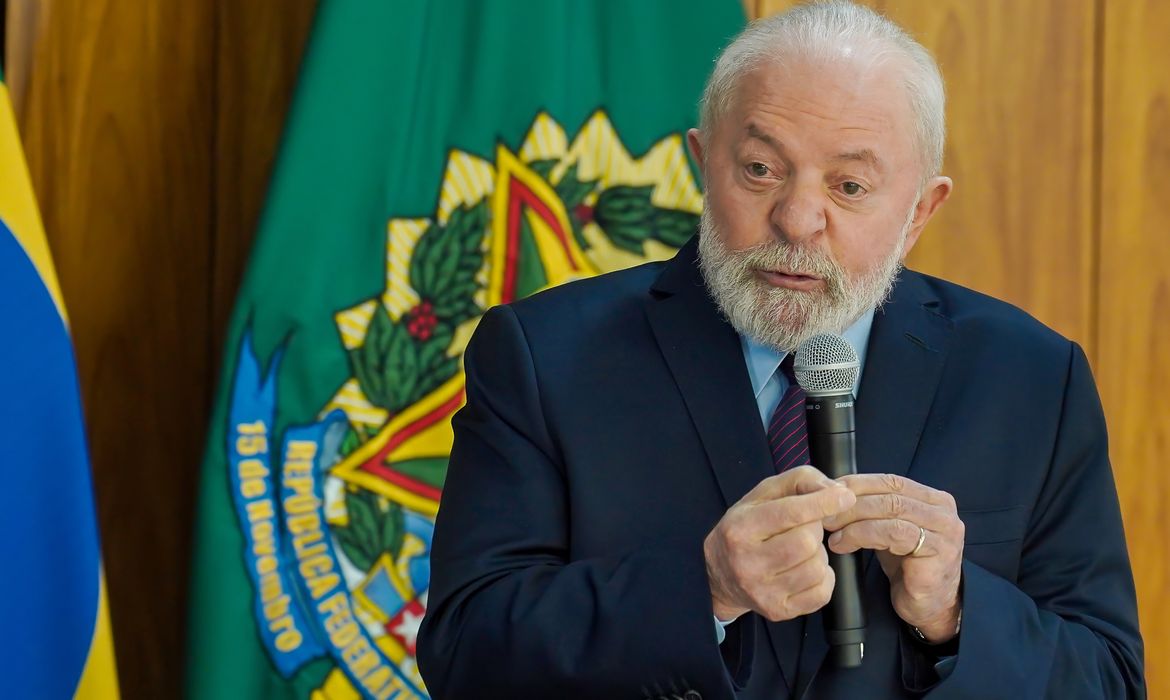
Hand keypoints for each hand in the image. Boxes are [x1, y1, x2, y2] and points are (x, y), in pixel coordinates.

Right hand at [704, 465, 856, 622]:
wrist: (719, 576)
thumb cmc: (744, 529)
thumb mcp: (762, 495)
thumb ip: (798, 481)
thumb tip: (835, 491)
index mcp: (740, 528)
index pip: (789, 513)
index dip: (822, 503)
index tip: (845, 497)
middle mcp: (747, 562)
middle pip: (807, 542)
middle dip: (815, 530)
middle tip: (804, 528)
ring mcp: (762, 591)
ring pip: (816, 567)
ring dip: (819, 554)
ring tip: (802, 550)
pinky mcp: (777, 610)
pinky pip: (822, 592)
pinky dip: (823, 577)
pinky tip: (806, 569)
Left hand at [823, 473, 963, 642]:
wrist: (929, 606)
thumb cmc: (907, 567)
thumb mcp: (889, 530)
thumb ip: (874, 509)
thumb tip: (835, 492)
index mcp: (933, 499)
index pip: (890, 481)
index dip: (857, 484)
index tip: (828, 492)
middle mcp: (943, 511)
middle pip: (889, 494)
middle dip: (851, 502)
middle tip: (824, 513)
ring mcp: (944, 531)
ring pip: (891, 510)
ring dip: (854, 519)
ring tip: (832, 532)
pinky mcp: (938, 552)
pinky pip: (894, 533)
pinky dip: (863, 535)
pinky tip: (844, 545)